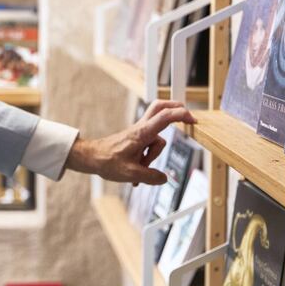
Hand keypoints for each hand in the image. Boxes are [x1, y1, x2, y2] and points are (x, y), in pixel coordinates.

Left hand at [64, 100, 195, 185]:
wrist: (91, 158)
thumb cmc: (107, 162)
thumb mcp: (130, 174)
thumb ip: (150, 177)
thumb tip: (164, 178)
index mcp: (142, 133)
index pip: (164, 117)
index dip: (181, 115)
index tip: (193, 119)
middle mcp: (141, 129)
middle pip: (160, 108)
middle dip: (175, 108)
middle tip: (187, 116)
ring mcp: (138, 132)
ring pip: (157, 139)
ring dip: (154, 155)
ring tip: (140, 168)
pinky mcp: (136, 139)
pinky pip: (149, 145)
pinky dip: (148, 158)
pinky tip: (139, 170)